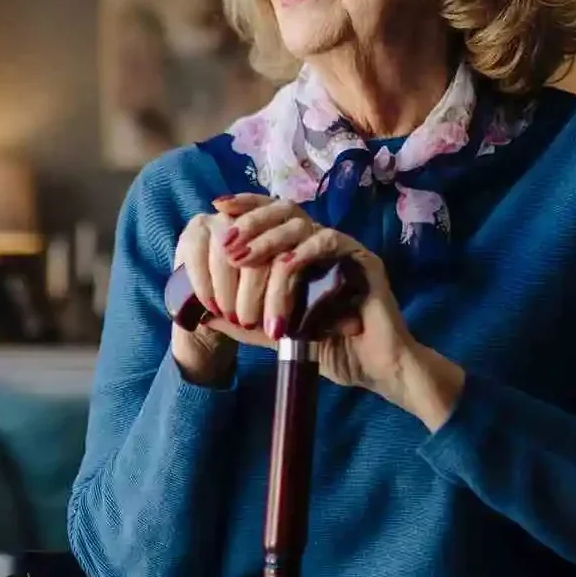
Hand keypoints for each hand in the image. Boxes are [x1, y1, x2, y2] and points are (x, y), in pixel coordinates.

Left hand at [192, 199, 465, 430]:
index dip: (246, 207)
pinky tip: (285, 265)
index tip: (218, 208)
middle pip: (283, 211)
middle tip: (227, 242)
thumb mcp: (277, 335)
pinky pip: (331, 242)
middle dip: (251, 222)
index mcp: (303, 254)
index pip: (272, 217)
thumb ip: (244, 324)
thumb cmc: (330, 350)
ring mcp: (343, 250)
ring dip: (269, 239)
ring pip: (301, 226)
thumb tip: (202, 317)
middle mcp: (322, 245)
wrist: (373, 369)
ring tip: (244, 257)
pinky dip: (305, 251)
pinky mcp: (363, 261)